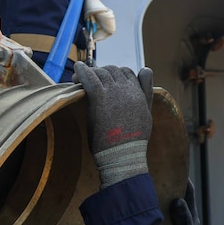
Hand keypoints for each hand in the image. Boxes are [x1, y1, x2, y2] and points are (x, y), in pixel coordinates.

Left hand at [73, 62, 152, 187]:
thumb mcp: (146, 112)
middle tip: (89, 81)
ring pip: (101, 72)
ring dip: (89, 73)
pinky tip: (76, 70)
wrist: (123, 155)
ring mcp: (114, 92)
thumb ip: (147, 91)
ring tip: (77, 79)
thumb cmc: (133, 140)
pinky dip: (81, 71)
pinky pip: (89, 77)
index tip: (104, 81)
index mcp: (139, 93)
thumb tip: (146, 69)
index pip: (127, 72)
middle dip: (100, 73)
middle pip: (112, 70)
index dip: (114, 74)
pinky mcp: (100, 97)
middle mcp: (128, 89)